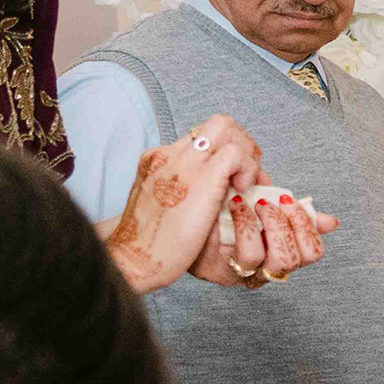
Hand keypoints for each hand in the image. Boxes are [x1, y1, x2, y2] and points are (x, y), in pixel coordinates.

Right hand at [98, 116, 263, 292]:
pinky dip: (248, 169)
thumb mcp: (162, 204)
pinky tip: (241, 192)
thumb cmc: (151, 241)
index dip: (228, 149)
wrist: (134, 258)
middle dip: (244, 144)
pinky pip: (236, 154)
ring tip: (246, 186)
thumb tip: (215, 189)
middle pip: (218, 124)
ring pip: (227, 128)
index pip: (202, 136)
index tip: (237, 175)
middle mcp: (168, 153)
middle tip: (249, 176)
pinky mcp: (201, 179)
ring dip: (248, 155)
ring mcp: (184, 163)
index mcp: (158, 158)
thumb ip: (182, 188)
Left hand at [212, 186, 334, 287]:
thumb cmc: (224, 211)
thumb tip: (331, 222)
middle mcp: (266, 271)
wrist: (183, 213)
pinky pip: (249, 255)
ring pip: (279, 261)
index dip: (307, 227)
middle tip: (269, 202)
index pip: (313, 253)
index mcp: (282, 254)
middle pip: (297, 258)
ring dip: (271, 226)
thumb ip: (296, 215)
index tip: (289, 202)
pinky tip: (236, 206)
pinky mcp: (223, 272)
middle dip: (287, 224)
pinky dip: (247, 225)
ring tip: (254, 204)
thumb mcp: (264, 208)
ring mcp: (246, 274)